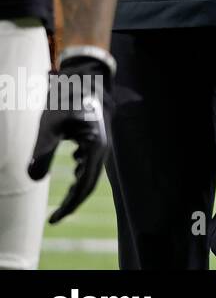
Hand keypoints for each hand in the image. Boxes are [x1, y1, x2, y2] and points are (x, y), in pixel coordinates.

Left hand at [28, 56, 109, 223]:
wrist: (85, 78)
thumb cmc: (66, 100)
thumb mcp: (49, 126)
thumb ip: (42, 153)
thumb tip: (32, 179)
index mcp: (96, 148)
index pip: (85, 186)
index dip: (70, 205)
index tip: (53, 220)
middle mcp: (102, 148)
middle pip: (90, 183)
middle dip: (73, 201)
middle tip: (56, 217)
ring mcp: (101, 142)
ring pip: (91, 173)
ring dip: (78, 188)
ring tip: (64, 201)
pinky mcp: (96, 136)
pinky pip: (92, 160)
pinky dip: (82, 171)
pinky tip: (74, 168)